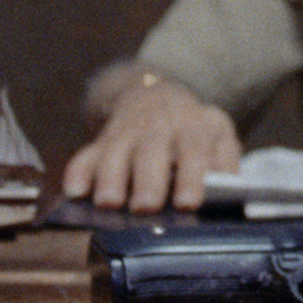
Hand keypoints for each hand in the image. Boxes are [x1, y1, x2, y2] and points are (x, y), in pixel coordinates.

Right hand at [63, 74, 240, 211]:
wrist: (153, 95)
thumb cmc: (192, 128)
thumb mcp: (218, 133)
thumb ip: (225, 159)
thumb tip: (228, 186)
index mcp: (190, 126)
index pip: (192, 150)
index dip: (190, 176)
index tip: (187, 203)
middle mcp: (156, 127)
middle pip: (150, 152)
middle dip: (147, 180)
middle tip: (145, 207)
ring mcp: (125, 133)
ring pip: (114, 153)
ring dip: (110, 178)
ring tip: (108, 203)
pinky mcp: (101, 141)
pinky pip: (85, 155)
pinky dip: (78, 172)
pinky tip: (74, 191)